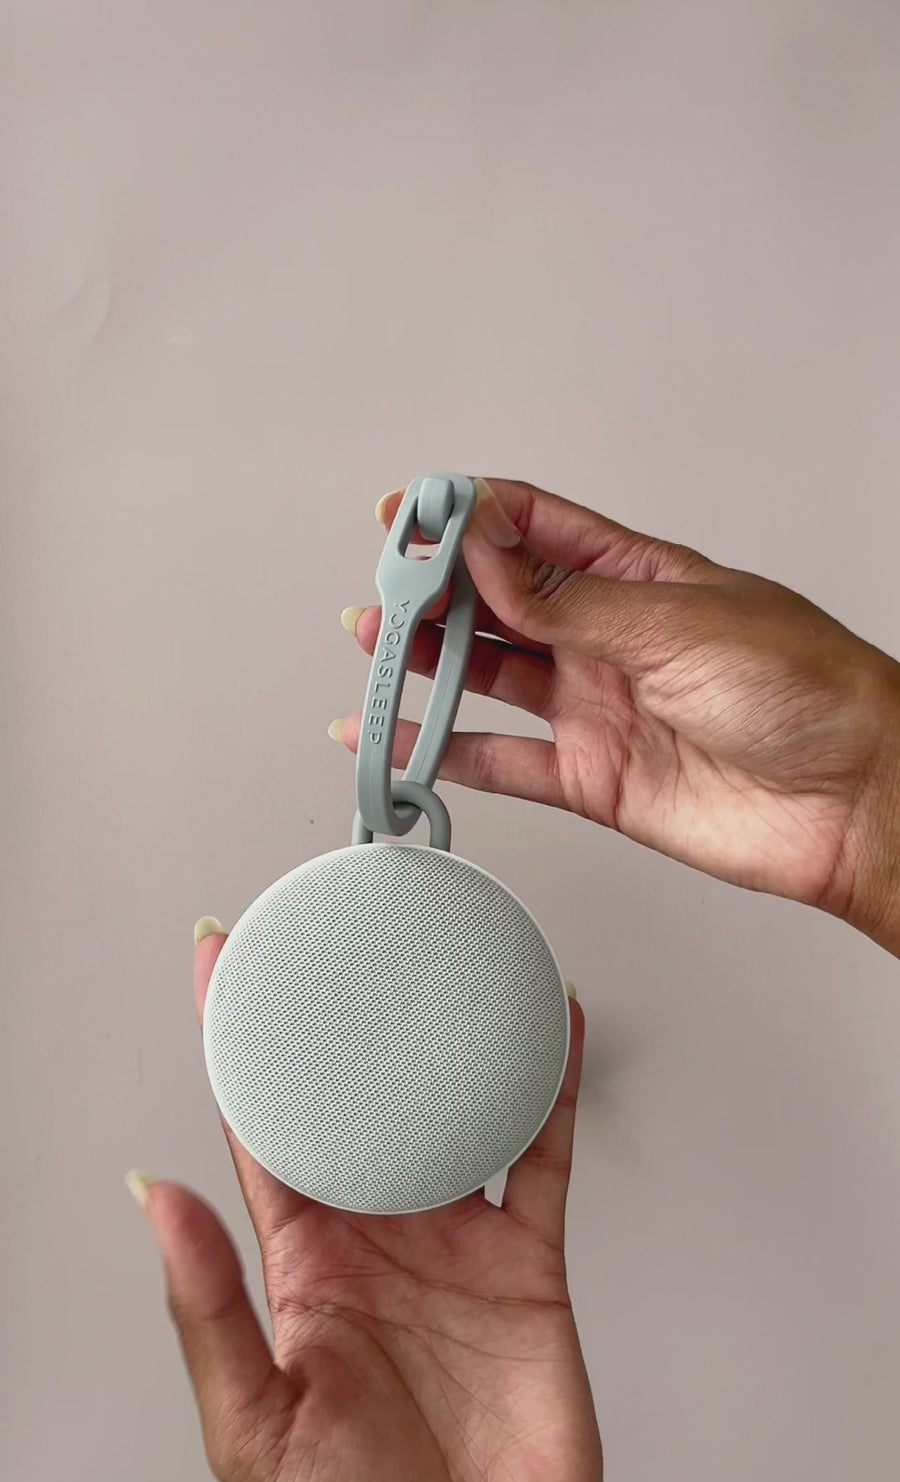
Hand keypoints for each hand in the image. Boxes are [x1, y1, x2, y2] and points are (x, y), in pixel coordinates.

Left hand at [130, 930, 629, 1481]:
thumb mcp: (257, 1429)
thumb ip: (207, 1309)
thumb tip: (150, 1193)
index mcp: (301, 1262)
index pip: (259, 1123)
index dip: (236, 1038)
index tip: (220, 959)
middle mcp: (375, 1232)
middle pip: (352, 1092)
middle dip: (336, 1008)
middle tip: (328, 921)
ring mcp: (454, 1238)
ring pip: (445, 1104)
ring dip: (439, 1031)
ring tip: (434, 950)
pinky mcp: (527, 1258)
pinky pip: (540, 1151)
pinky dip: (547, 1085)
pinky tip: (547, 1026)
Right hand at [337, 480, 899, 955]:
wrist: (851, 801)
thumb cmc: (805, 691)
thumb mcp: (677, 622)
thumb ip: (570, 600)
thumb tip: (485, 553)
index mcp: (638, 577)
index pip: (533, 529)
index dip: (467, 517)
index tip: (409, 515)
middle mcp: (610, 638)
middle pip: (499, 602)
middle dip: (434, 590)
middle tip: (380, 587)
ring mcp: (597, 707)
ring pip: (490, 677)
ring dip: (427, 662)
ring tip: (370, 644)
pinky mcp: (593, 779)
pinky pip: (502, 762)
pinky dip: (446, 753)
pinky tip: (402, 739)